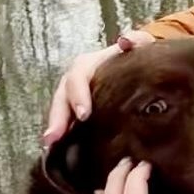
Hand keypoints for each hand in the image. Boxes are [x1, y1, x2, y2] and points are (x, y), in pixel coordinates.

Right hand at [43, 30, 154, 145]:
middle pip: (62, 96)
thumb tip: (125, 41)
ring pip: (61, 111)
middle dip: (58, 117)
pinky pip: (67, 123)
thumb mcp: (143, 46)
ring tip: (50, 146)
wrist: (139, 69)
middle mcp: (78, 80)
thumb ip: (139, 40)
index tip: (84, 114)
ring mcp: (76, 97)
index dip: (78, 94)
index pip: (79, 76)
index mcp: (91, 64)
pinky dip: (63, 136)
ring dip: (55, 128)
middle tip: (54, 137)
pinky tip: (58, 152)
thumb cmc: (139, 59)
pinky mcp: (79, 112)